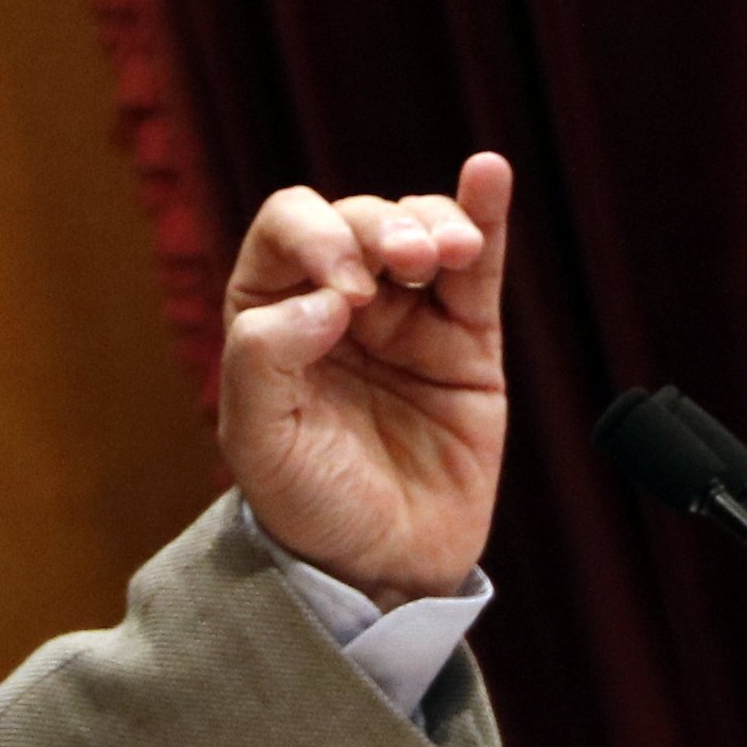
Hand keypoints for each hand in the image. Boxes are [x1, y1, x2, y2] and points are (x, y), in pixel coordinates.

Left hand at [217, 154, 512, 604]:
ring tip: (443, 253)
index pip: (290, 228)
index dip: (318, 239)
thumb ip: (264, 360)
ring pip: (419, 232)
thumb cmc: (308, 507)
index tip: (344, 297)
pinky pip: (479, 267)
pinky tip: (488, 175)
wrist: (380, 570)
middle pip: (358, 221)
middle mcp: (338, 303)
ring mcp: (407, 318)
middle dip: (380, 229)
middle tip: (402, 266)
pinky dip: (483, 215)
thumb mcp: (258, 443)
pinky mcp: (466, 343)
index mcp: (274, 313)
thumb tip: (326, 299)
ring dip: (432, 224)